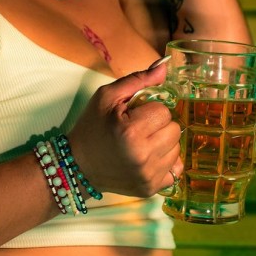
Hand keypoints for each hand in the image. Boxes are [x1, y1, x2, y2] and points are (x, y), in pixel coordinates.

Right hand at [67, 60, 182, 196]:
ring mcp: (148, 176)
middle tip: (138, 129)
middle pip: (175, 130)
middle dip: (159, 126)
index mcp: (131, 132)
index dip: (149, 110)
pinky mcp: (151, 188)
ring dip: (162, 143)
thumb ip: (138, 80)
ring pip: (177, 149)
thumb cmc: (91, 128)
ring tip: (141, 144)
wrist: (78, 166)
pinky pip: (175, 170)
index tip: (133, 116)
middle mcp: (143, 156)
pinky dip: (164, 163)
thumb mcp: (107, 97)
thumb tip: (164, 66)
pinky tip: (147, 159)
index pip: (164, 111)